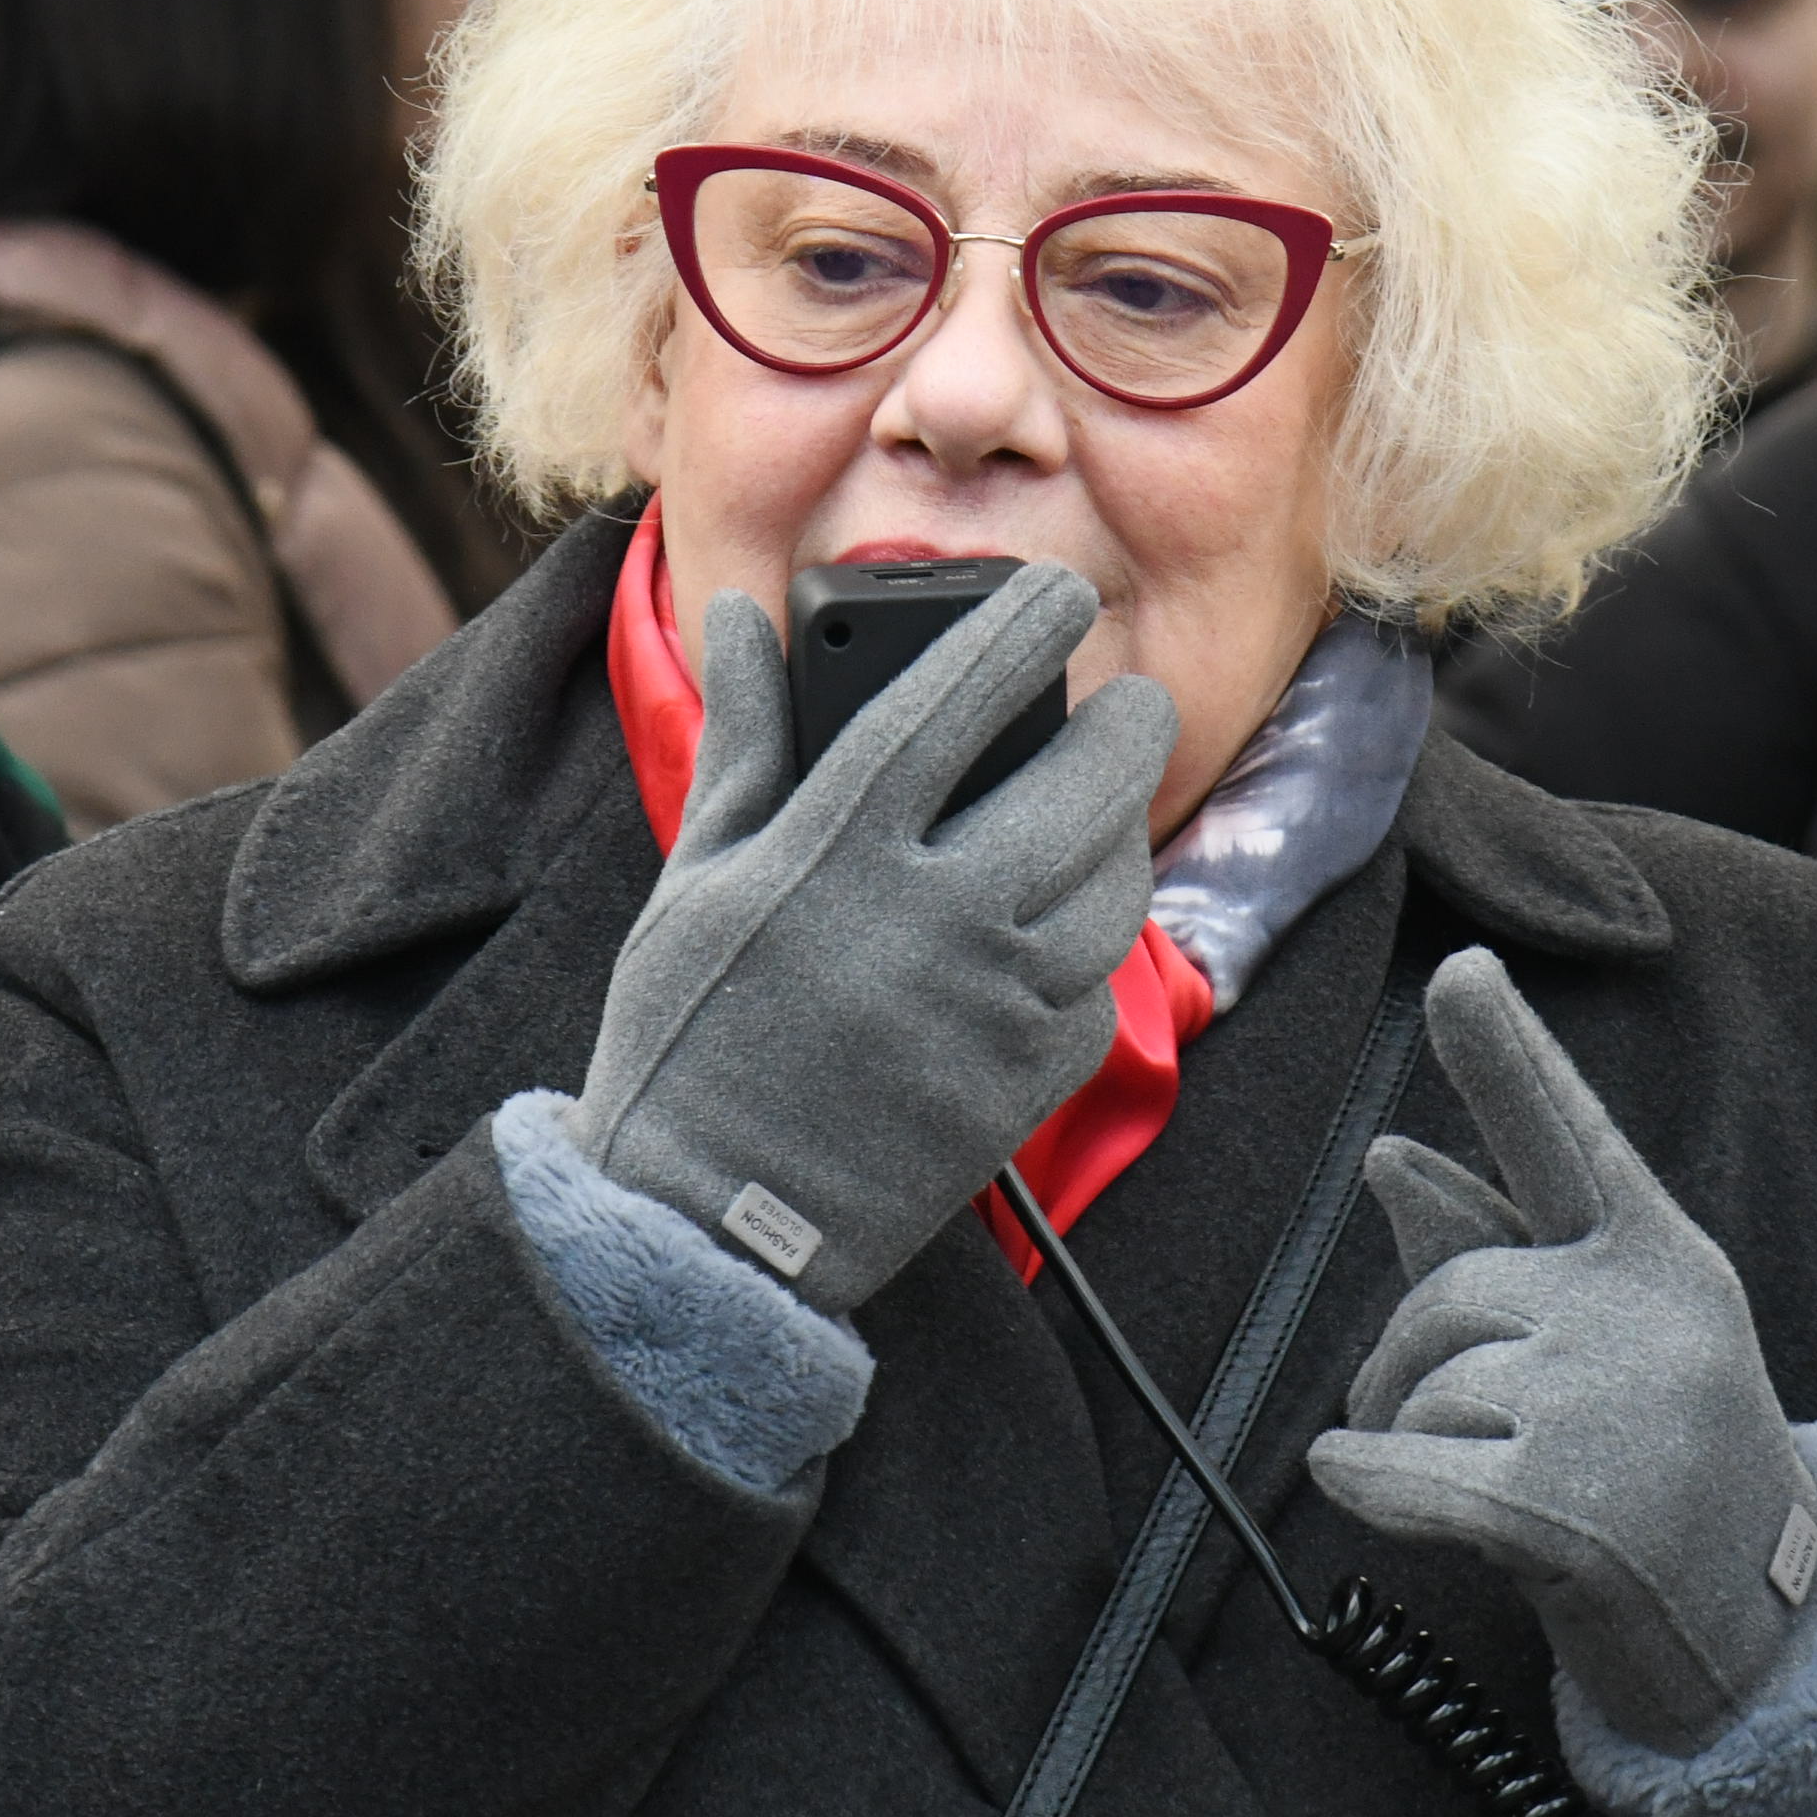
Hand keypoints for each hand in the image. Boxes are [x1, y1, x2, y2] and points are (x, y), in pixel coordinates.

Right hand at [577, 568, 1169, 1312]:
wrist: (707, 1221)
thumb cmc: (688, 1036)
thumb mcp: (698, 875)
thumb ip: (746, 739)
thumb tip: (749, 619)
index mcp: (838, 847)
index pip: (957, 700)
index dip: (1020, 630)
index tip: (1058, 594)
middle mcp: (932, 915)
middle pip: (1082, 787)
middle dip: (1125, 730)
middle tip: (1129, 709)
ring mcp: (991, 1003)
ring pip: (1115, 887)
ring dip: (1124, 836)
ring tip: (1101, 815)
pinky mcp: (1026, 1081)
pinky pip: (1100, 989)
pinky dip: (1093, 948)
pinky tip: (1061, 929)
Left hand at [1300, 949, 1816, 1753]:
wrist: (1757, 1628)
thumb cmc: (1662, 1466)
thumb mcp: (1602, 1347)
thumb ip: (1493, 1248)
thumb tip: (1390, 1153)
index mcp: (1661, 1258)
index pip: (1572, 1143)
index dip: (1509, 1061)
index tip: (1461, 974)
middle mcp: (1645, 1315)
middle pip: (1447, 1289)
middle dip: (1416, 1362)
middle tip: (1469, 1436)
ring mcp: (1611, 1408)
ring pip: (1421, 1386)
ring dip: (1411, 1442)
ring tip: (1498, 1492)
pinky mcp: (1564, 1507)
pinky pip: (1402, 1469)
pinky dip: (1361, 1480)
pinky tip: (1353, 1483)